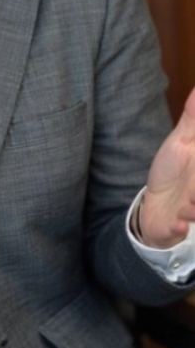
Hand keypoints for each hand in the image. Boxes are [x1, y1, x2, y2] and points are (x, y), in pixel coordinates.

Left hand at [140, 86, 194, 248]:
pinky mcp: (177, 227)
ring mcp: (192, 211)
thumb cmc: (172, 172)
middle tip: (191, 193)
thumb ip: (193, 118)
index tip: (191, 150)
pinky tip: (178, 223)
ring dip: (194, 210)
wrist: (156, 206)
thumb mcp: (182, 141)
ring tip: (188, 208)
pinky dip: (178, 227)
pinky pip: (180, 230)